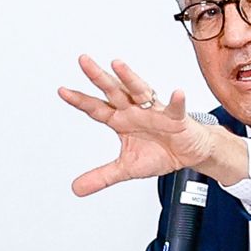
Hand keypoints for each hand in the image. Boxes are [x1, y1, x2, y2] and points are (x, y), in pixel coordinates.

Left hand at [58, 55, 227, 195]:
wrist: (189, 153)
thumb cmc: (160, 152)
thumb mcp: (125, 169)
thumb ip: (101, 177)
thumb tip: (76, 188)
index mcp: (120, 121)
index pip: (96, 108)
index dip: (80, 100)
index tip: (62, 91)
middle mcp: (135, 111)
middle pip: (113, 91)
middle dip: (98, 77)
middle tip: (83, 61)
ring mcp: (154, 111)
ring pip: (140, 91)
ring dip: (129, 78)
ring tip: (118, 65)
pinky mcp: (176, 118)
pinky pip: (175, 109)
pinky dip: (176, 101)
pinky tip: (176, 94)